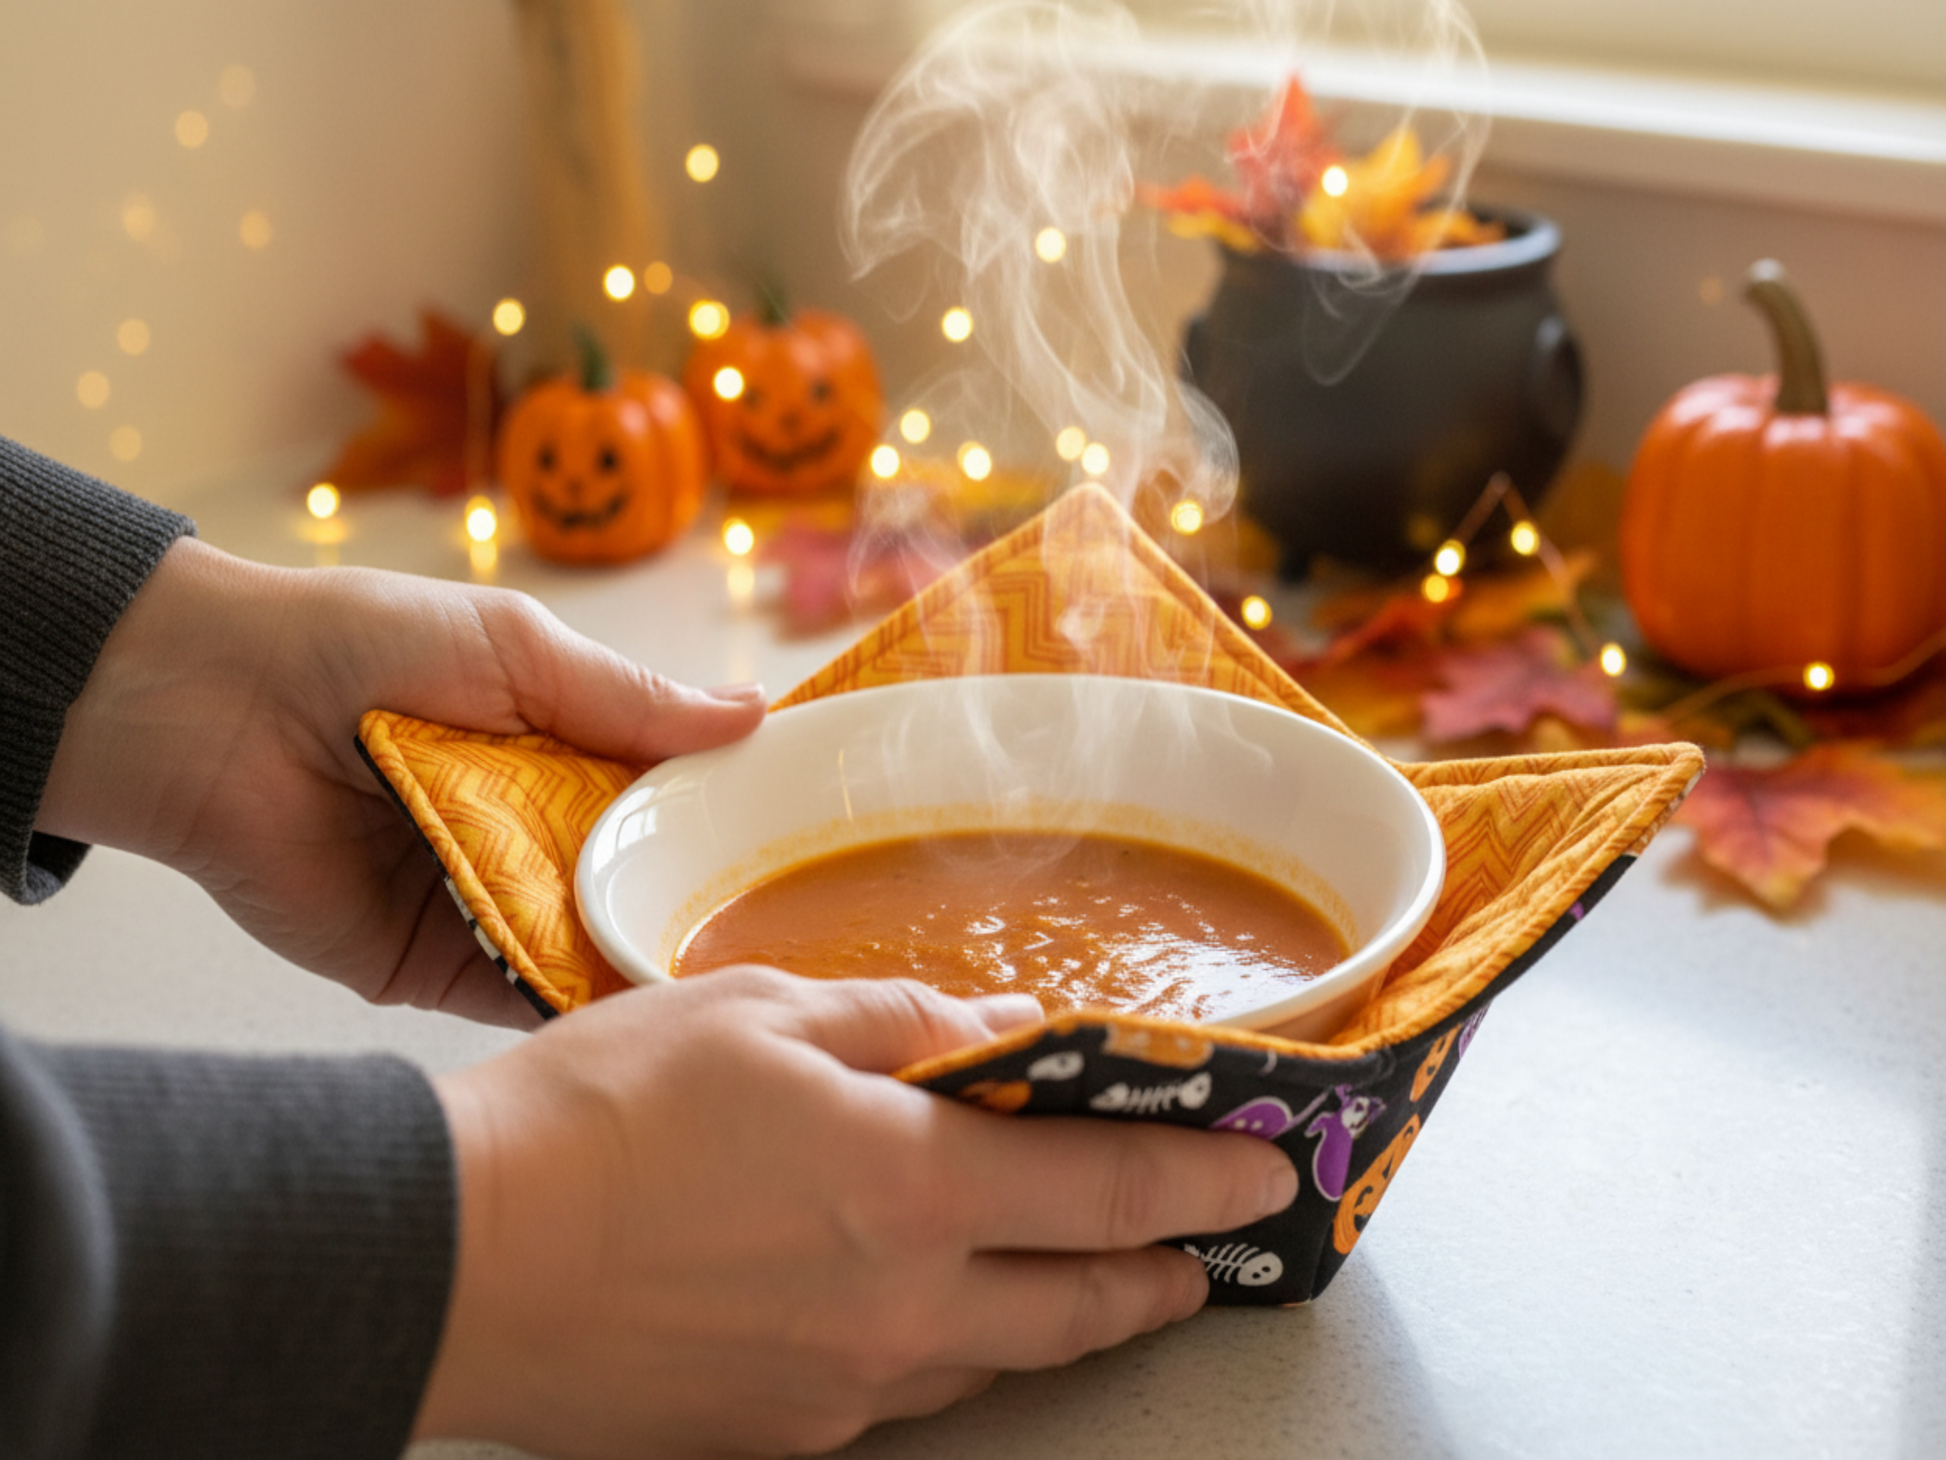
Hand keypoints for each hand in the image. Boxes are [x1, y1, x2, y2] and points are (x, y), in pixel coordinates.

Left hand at [37, 537, 764, 1025]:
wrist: (209, 706)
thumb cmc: (358, 645)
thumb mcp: (518, 651)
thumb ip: (629, 700)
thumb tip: (752, 713)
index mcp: (556, 757)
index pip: (664, 805)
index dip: (726, 827)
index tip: (811, 851)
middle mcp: (531, 837)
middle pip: (637, 886)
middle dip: (699, 910)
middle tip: (799, 943)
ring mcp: (484, 905)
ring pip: (588, 947)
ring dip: (646, 960)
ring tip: (743, 992)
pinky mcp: (427, 965)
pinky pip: (515, 992)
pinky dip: (571, 1004)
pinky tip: (643, 1015)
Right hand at [417, 968, 1299, 1456]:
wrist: (451, 1254)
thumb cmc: (598, 1116)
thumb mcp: (758, 1014)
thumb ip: (901, 1024)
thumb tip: (999, 1034)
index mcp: (910, 1184)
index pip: (1110, 1186)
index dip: (1205, 1178)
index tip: (1266, 1172)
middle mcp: (901, 1305)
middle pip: (1083, 1305)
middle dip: (1162, 1276)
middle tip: (1204, 1254)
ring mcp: (843, 1388)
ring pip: (1000, 1363)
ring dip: (1064, 1320)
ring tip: (1092, 1285)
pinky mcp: (780, 1433)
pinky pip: (904, 1396)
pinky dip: (952, 1353)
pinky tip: (935, 1318)